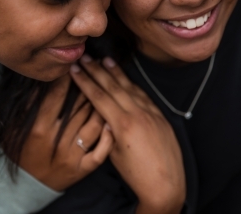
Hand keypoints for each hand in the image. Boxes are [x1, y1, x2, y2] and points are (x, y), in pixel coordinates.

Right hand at [18, 75, 113, 190]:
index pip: (56, 97)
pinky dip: (108, 136)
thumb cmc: (20, 152)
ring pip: (93, 125)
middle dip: (88, 86)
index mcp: (39, 130)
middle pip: (79, 108)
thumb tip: (42, 81)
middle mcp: (57, 142)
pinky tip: (111, 121)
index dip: (66, 79)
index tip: (73, 64)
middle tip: (95, 69)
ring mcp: (72, 156)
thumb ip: (28, 106)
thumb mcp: (15, 128)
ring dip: (101, 106)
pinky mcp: (83, 169)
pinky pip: (101, 151)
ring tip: (107, 88)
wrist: (26, 186)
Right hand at [69, 56, 185, 213]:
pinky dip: (132, 84)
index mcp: (121, 124)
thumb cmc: (136, 173)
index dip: (85, 81)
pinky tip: (125, 78)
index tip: (75, 69)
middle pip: (113, 86)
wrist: (165, 183)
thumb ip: (107, 129)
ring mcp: (150, 113)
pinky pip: (143, 95)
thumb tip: (103, 113)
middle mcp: (137, 114)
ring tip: (105, 60)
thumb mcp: (113, 153)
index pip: (98, 95)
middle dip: (97, 70)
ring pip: (130, 86)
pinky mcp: (160, 116)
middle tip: (86, 57)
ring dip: (116, 72)